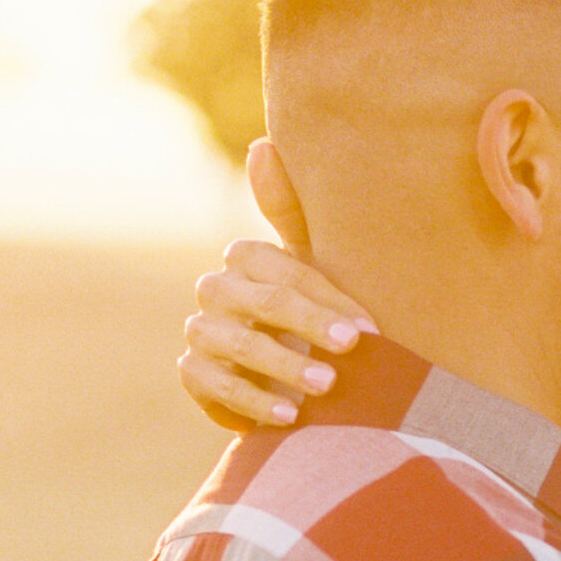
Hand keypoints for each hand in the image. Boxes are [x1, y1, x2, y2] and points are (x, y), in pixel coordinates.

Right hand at [178, 140, 376, 431]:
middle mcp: (215, 288)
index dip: (326, 298)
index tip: (368, 330)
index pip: (282, 269)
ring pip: (234, 344)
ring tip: (325, 388)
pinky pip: (213, 384)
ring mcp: (201, 331)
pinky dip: (252, 401)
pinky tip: (290, 416)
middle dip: (307, 327)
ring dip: (282, 366)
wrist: (294, 377)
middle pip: (258, 302)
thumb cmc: (313, 313)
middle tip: (351, 352)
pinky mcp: (192, 373)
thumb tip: (261, 144)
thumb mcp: (315, 266)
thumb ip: (292, 212)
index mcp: (246, 256)